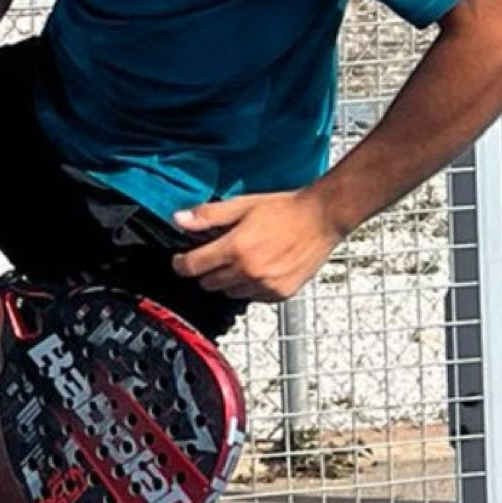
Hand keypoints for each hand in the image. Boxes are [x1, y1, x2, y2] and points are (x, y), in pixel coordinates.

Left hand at [171, 185, 337, 305]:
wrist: (321, 218)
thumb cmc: (285, 209)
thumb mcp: (242, 205)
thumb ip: (208, 216)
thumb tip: (180, 219)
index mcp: (236, 248)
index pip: (192, 267)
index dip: (181, 264)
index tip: (181, 261)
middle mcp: (249, 271)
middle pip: (208, 283)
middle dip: (206, 270)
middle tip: (215, 255)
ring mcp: (265, 285)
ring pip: (229, 293)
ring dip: (228, 280)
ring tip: (242, 260)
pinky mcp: (280, 294)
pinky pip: (252, 297)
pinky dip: (250, 287)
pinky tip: (259, 268)